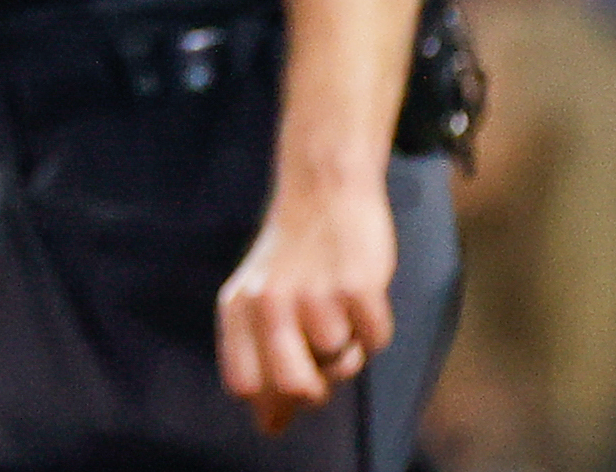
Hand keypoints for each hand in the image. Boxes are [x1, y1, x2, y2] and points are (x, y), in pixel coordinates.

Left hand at [217, 170, 395, 437]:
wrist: (323, 187)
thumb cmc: (293, 256)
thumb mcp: (259, 300)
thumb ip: (260, 362)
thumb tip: (270, 428)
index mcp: (238, 307)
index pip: (244, 384)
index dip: (272, 396)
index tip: (291, 377)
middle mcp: (269, 301)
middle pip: (294, 387)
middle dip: (317, 389)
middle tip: (323, 360)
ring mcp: (314, 294)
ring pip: (343, 364)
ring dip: (351, 347)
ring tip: (340, 304)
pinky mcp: (357, 285)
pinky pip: (376, 340)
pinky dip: (376, 327)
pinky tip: (362, 291)